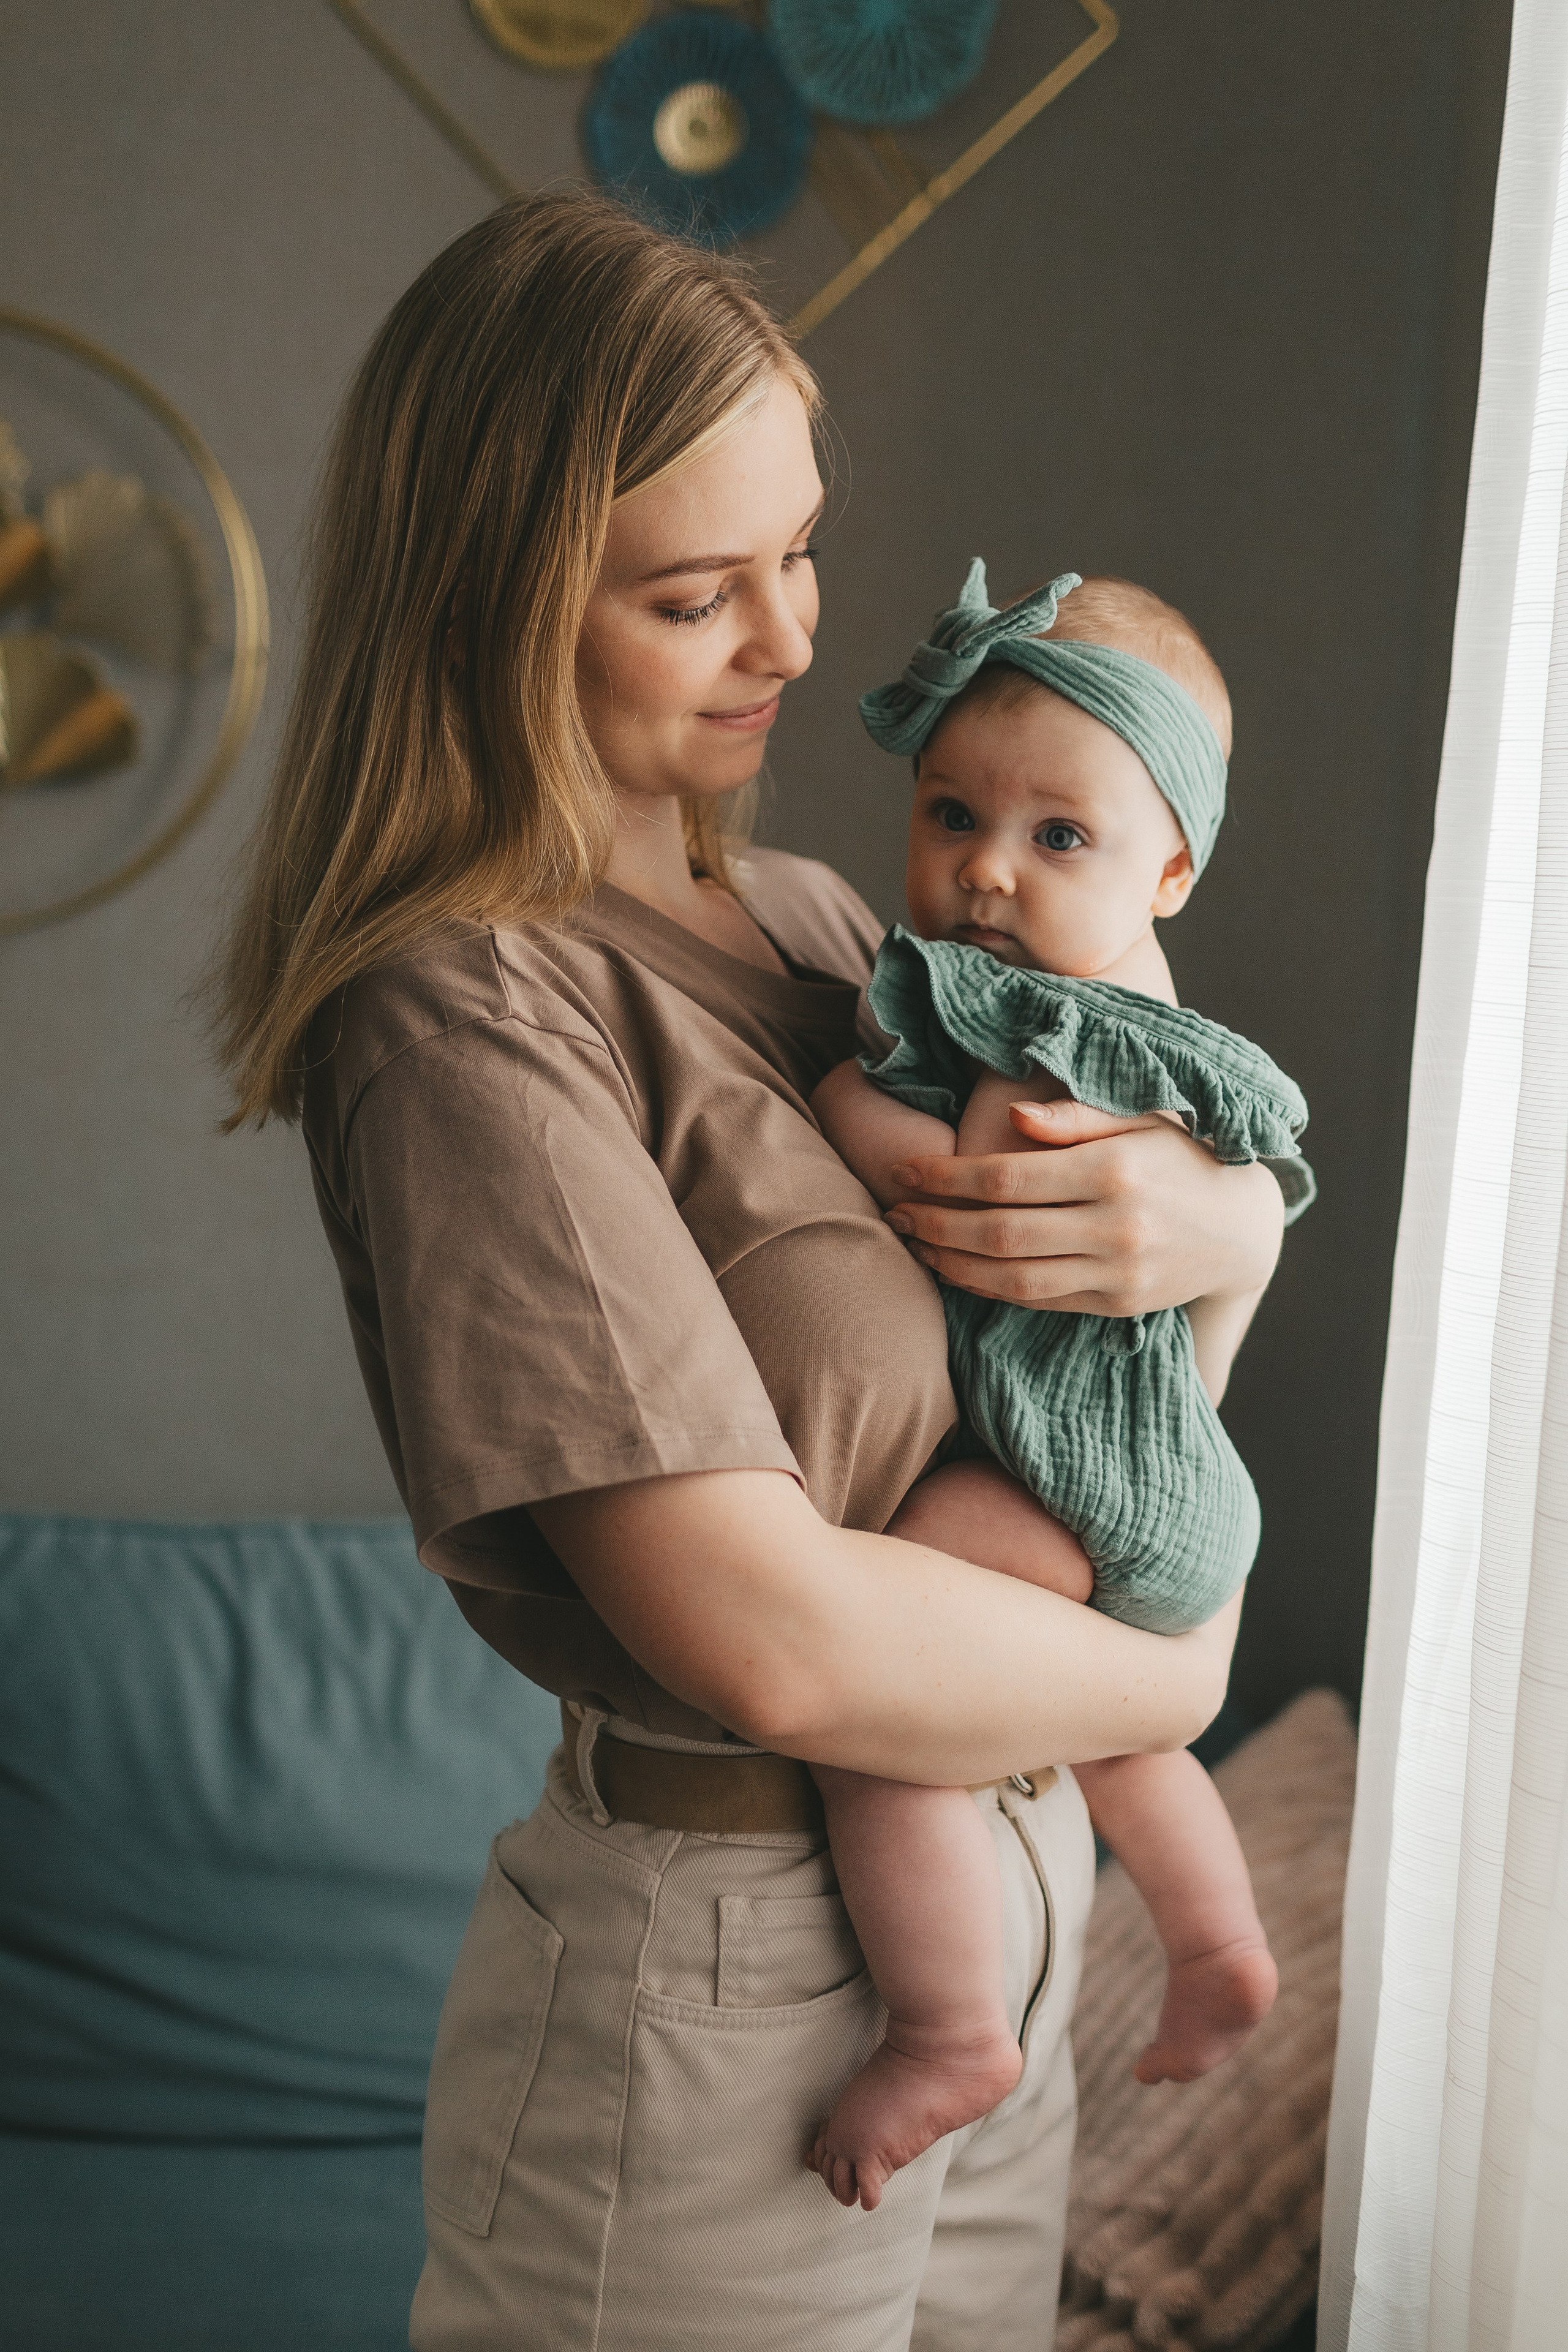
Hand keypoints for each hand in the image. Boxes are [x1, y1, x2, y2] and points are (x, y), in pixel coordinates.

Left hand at [883, 1100, 1284, 1317]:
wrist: (1241, 1228)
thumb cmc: (1178, 1156)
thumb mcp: (1138, 1119)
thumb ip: (1075, 1116)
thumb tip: (1012, 1118)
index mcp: (1115, 1169)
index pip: (1007, 1178)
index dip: (946, 1178)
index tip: (904, 1171)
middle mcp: (1116, 1226)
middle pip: (1001, 1231)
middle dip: (937, 1223)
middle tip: (895, 1212)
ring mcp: (1118, 1272)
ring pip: (1013, 1277)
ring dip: (952, 1263)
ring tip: (914, 1243)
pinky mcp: (1116, 1305)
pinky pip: (1038, 1301)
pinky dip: (989, 1288)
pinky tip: (957, 1270)